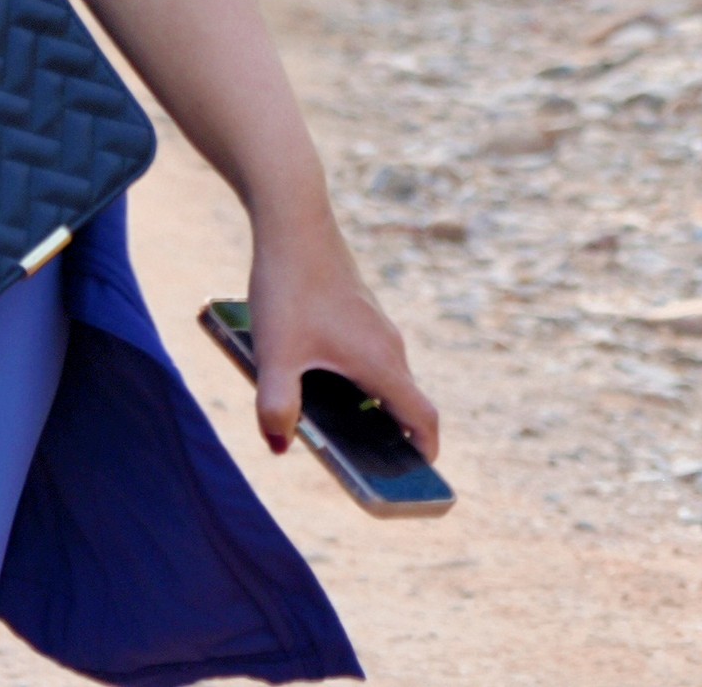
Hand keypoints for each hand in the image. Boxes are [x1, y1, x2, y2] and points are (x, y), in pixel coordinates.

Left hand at [246, 225, 438, 461]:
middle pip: (401, 403)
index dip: (425, 452)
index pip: (423, 418)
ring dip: (366, 407)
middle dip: (388, 439)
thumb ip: (276, 408)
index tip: (419, 478)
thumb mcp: (275, 356)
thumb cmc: (289, 288)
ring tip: (330, 429)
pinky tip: (311, 379)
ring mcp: (375, 325)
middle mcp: (388, 345)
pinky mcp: (358, 310)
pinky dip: (352, 379)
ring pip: (381, 377)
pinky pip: (365, 356)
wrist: (295, 223)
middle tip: (364, 467)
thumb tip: (280, 445)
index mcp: (380, 363)